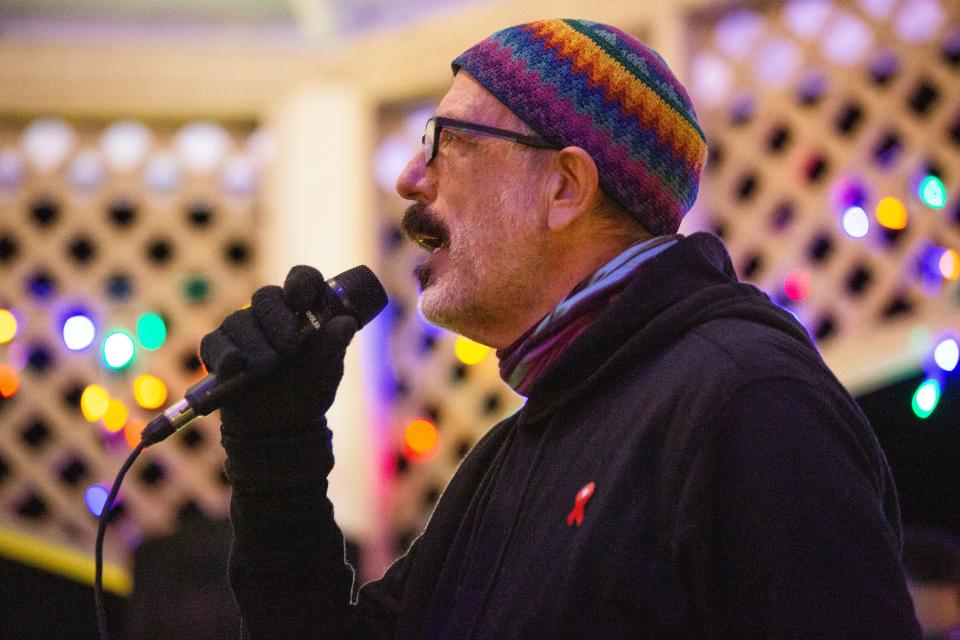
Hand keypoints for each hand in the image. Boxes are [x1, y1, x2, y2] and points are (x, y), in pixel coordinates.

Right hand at [199, 266, 357, 436]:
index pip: (302, 280)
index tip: (302, 299)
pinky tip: (235, 366)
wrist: (281, 426)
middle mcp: (270, 312)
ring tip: (267, 369)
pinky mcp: (218, 348)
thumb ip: (334, 346)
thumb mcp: (327, 370)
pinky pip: (216, 344)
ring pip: (241, 321)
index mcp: (301, 309)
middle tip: (290, 348)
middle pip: (266, 296)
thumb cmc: (308, 388)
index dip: (301, 282)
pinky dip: (225, 355)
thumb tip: (347, 323)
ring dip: (255, 345)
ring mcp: (241, 328)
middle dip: (278, 320)